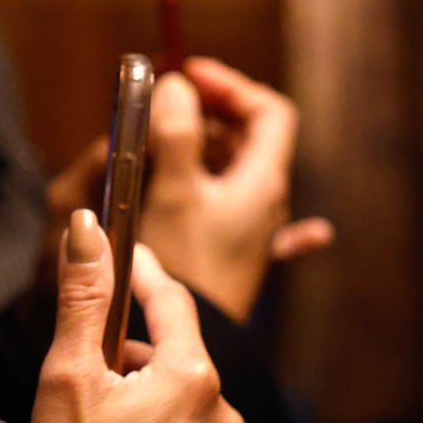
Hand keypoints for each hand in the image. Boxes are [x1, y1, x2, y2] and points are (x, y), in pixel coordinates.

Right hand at [23, 211, 245, 422]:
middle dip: (133, 354)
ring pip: (183, 407)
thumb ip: (84, 294)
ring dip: (147, 402)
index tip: (122, 253)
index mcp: (193, 378)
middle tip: (84, 372)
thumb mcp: (68, 374)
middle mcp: (223, 418)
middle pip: (175, 358)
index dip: (142, 274)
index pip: (172, 302)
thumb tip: (87, 227)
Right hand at [135, 59, 332, 319]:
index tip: (188, 76)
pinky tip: (174, 190)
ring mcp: (245, 230)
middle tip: (160, 110)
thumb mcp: (174, 192)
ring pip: (226, 170)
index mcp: (262, 182)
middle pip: (245, 138)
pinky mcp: (224, 252)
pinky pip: (216, 206)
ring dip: (194, 150)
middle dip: (202, 115)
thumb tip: (176, 84)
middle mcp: (263, 204)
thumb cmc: (183, 270)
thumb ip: (175, 132)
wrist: (190, 345)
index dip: (232, 85)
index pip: (268, 112)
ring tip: (153, 149)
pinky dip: (199, 186)